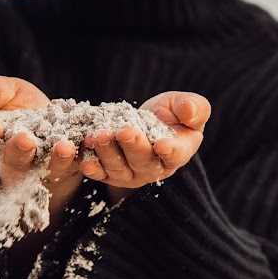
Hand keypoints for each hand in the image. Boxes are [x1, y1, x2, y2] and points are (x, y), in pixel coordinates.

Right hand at [0, 75, 80, 194]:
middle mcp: (18, 158)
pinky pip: (78, 166)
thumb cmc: (28, 108)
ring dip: (56, 158)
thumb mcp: (11, 92)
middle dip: (19, 149)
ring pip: (49, 167)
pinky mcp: (72, 167)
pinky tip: (89, 146)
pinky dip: (84, 159)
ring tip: (63, 147)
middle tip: (24, 140)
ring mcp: (45, 167)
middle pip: (15, 158)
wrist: (61, 124)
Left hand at [79, 91, 210, 197]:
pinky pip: (100, 173)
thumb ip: (194, 108)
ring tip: (99, 136)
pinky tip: (83, 159)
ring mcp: (131, 174)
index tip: (161, 144)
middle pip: (143, 161)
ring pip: (119, 168)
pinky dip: (92, 168)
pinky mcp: (111, 173)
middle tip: (123, 131)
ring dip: (107, 154)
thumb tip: (190, 112)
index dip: (169, 150)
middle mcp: (155, 169)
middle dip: (132, 146)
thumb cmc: (171, 114)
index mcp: (178, 152)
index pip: (175, 155)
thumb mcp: (185, 104)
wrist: (145, 121)